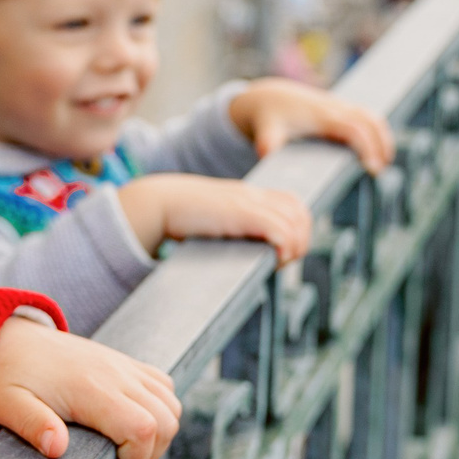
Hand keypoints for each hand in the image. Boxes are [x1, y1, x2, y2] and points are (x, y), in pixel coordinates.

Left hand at [0, 315, 180, 458]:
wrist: (13, 338)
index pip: (142, 429)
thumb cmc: (8, 375)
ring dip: (158, 434)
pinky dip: (160, 410)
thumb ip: (32, 425)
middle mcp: (116, 374)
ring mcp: (125, 367)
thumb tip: (57, 448)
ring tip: (123, 447)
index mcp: (90, 388)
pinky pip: (164, 387)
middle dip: (149, 454)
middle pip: (166, 421)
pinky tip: (130, 422)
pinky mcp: (126, 363)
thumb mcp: (6, 404)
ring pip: (171, 406)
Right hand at [118, 173, 313, 263]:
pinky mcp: (239, 213)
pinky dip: (284, 246)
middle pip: (300, 213)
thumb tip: (240, 253)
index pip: (292, 204)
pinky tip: (273, 260)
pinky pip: (278, 228)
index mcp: (247, 195)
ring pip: (294, 222)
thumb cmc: (180, 217)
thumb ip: (230, 229)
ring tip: (278, 263)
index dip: (297, 229)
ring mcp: (247, 203)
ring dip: (294, 247)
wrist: (158, 202)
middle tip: (283, 261)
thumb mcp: (213, 219)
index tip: (282, 252)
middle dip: (301, 241)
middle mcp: (252, 195)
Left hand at [229, 79, 395, 172]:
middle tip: (381, 171)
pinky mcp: (340, 107)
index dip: (368, 147)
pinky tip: (378, 150)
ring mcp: (339, 105)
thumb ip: (267, 144)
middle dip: (381, 144)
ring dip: (383, 137)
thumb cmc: (268, 118)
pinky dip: (377, 130)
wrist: (268, 97)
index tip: (373, 168)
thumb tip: (267, 156)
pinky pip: (367, 116)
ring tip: (384, 162)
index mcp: (321, 116)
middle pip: (370, 121)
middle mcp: (335, 108)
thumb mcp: (265, 132)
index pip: (354, 129)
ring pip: (372, 116)